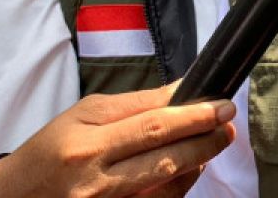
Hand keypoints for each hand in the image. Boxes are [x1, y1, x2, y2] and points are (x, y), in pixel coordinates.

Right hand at [0, 82, 234, 197]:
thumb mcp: (84, 115)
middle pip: (166, 159)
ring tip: (209, 144)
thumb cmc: (50, 150)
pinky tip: (186, 170)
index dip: (193, 116)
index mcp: (88, 145)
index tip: (222, 106)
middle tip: (227, 126)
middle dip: (205, 140)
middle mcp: (97, 181)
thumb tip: (180, 91)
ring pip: (167, 187)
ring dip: (197, 163)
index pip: (152, 127)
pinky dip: (178, 186)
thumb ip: (135, 104)